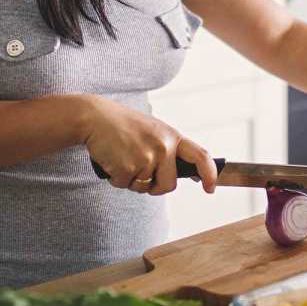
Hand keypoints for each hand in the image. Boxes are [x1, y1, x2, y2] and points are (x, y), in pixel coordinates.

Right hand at [81, 96, 216, 194]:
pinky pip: (125, 186)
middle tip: (139, 170)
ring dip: (132, 180)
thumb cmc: (124, 126)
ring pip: (144, 188)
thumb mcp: (154, 132)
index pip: (201, 156)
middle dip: (155, 186)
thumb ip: (169, 150)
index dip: (210, 174)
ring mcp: (146, 157)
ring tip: (123, 157)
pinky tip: (113, 159)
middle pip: (168, 185)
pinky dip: (117, 179)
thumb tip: (187, 174)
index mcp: (172, 137)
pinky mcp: (128, 167)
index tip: (211, 188)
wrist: (96, 117)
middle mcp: (163, 146)